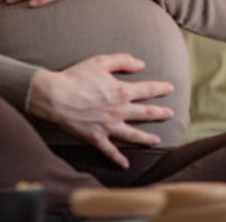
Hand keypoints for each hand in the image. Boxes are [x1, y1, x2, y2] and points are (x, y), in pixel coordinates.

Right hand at [27, 53, 173, 167]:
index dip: (160, 88)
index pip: (147, 90)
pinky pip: (110, 150)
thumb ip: (122, 61)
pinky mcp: (96, 137)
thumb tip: (141, 64)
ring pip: (133, 134)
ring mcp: (109, 126)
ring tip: (156, 140)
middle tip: (170, 114)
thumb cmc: (76, 77)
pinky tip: (125, 164)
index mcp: (121, 91)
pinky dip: (118, 158)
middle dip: (160, 113)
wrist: (55, 96)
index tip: (170, 88)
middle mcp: (119, 111)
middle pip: (146, 113)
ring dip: (147, 137)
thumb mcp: (100, 62)